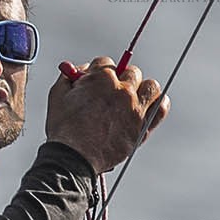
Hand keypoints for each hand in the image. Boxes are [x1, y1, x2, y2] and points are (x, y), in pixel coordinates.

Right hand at [46, 56, 169, 172]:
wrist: (74, 157)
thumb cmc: (65, 129)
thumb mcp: (58, 95)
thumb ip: (69, 78)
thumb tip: (78, 70)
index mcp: (101, 79)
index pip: (107, 62)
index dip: (100, 72)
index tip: (97, 82)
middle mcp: (122, 91)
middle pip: (131, 72)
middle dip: (121, 78)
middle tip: (113, 91)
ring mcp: (135, 109)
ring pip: (151, 86)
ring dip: (143, 88)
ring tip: (134, 97)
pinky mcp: (142, 127)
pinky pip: (161, 109)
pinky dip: (158, 104)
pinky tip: (150, 106)